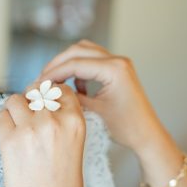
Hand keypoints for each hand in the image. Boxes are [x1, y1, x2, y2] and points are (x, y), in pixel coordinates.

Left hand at [0, 86, 84, 186]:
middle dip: (29, 100)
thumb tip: (42, 106)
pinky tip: (8, 138)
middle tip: (27, 118)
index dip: (48, 93)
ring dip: (13, 110)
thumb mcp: (74, 148)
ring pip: (14, 100)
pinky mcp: (10, 139)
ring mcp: (31, 128)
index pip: (60, 89)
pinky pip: (0, 116)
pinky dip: (2, 123)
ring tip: (16, 128)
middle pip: (35, 91)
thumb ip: (62, 124)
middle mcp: (54, 120)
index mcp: (75, 121)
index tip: (41, 103)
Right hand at [40, 40, 163, 154]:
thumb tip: (51, 91)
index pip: (75, 63)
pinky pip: (92, 61)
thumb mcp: (94, 112)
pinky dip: (79, 69)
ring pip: (84, 52)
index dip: (53, 73)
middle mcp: (118, 61)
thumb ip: (72, 98)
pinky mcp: (118, 70)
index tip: (39, 84)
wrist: (147, 135)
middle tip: (42, 80)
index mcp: (114, 69)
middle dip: (57, 64)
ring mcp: (119, 63)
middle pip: (77, 51)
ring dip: (67, 64)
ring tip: (54, 81)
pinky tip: (75, 88)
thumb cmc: (126, 127)